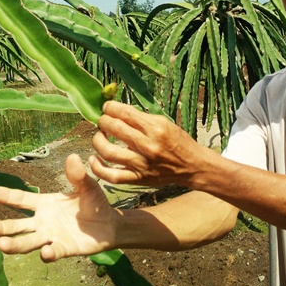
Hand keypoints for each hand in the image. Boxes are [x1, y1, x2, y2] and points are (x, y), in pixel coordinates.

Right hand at [0, 153, 118, 261]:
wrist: (110, 223)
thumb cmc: (94, 203)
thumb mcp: (87, 186)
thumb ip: (77, 175)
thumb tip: (72, 157)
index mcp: (44, 204)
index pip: (20, 200)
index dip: (5, 196)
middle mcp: (43, 222)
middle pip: (17, 226)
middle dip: (1, 227)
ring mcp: (51, 237)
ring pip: (28, 243)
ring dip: (14, 244)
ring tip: (1, 245)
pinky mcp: (64, 249)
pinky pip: (54, 253)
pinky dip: (48, 254)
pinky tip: (45, 252)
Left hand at [89, 101, 209, 186]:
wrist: (192, 166)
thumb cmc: (178, 142)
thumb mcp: (165, 123)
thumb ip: (142, 118)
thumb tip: (119, 111)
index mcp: (156, 128)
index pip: (126, 113)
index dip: (111, 107)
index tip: (107, 107)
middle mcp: (148, 146)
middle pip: (115, 129)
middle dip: (103, 121)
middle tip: (102, 120)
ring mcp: (142, 164)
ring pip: (108, 152)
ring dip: (98, 140)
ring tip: (99, 135)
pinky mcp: (138, 179)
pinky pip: (112, 176)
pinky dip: (98, 168)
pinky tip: (93, 159)